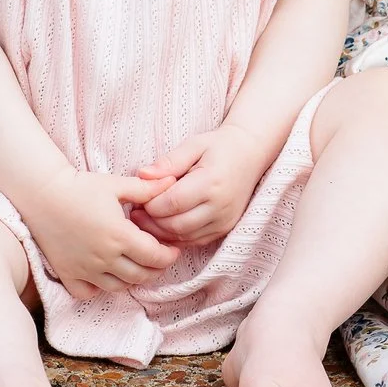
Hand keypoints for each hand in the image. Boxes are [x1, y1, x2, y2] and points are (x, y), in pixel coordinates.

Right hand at [23, 168, 181, 298]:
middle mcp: (104, 257)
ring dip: (132, 279)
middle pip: (141, 276)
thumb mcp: (116, 185)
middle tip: (158, 259)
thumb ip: (147, 189)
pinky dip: (99, 289)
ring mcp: (85, 268)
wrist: (42, 193)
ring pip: (118, 287)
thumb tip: (172, 182)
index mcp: (120, 236)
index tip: (172, 250)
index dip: (169, 256)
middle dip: (155, 269)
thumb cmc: (80, 186)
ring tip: (134, 265)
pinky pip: (88, 293)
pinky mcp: (67, 273)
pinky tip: (104, 275)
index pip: (155, 257)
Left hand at [136, 125, 270, 246]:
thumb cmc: (219, 146)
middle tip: (136, 212)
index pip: (171, 203)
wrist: (251, 154)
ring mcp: (224, 221)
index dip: (150, 204)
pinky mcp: (225, 229)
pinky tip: (163, 225)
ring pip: (183, 238)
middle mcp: (220, 207)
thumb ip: (168, 162)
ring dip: (161, 232)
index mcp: (211, 183)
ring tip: (146, 218)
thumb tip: (142, 175)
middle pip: (175, 225)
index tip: (139, 197)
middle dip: (151, 221)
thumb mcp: (193, 145)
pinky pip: (194, 241)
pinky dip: (175, 237)